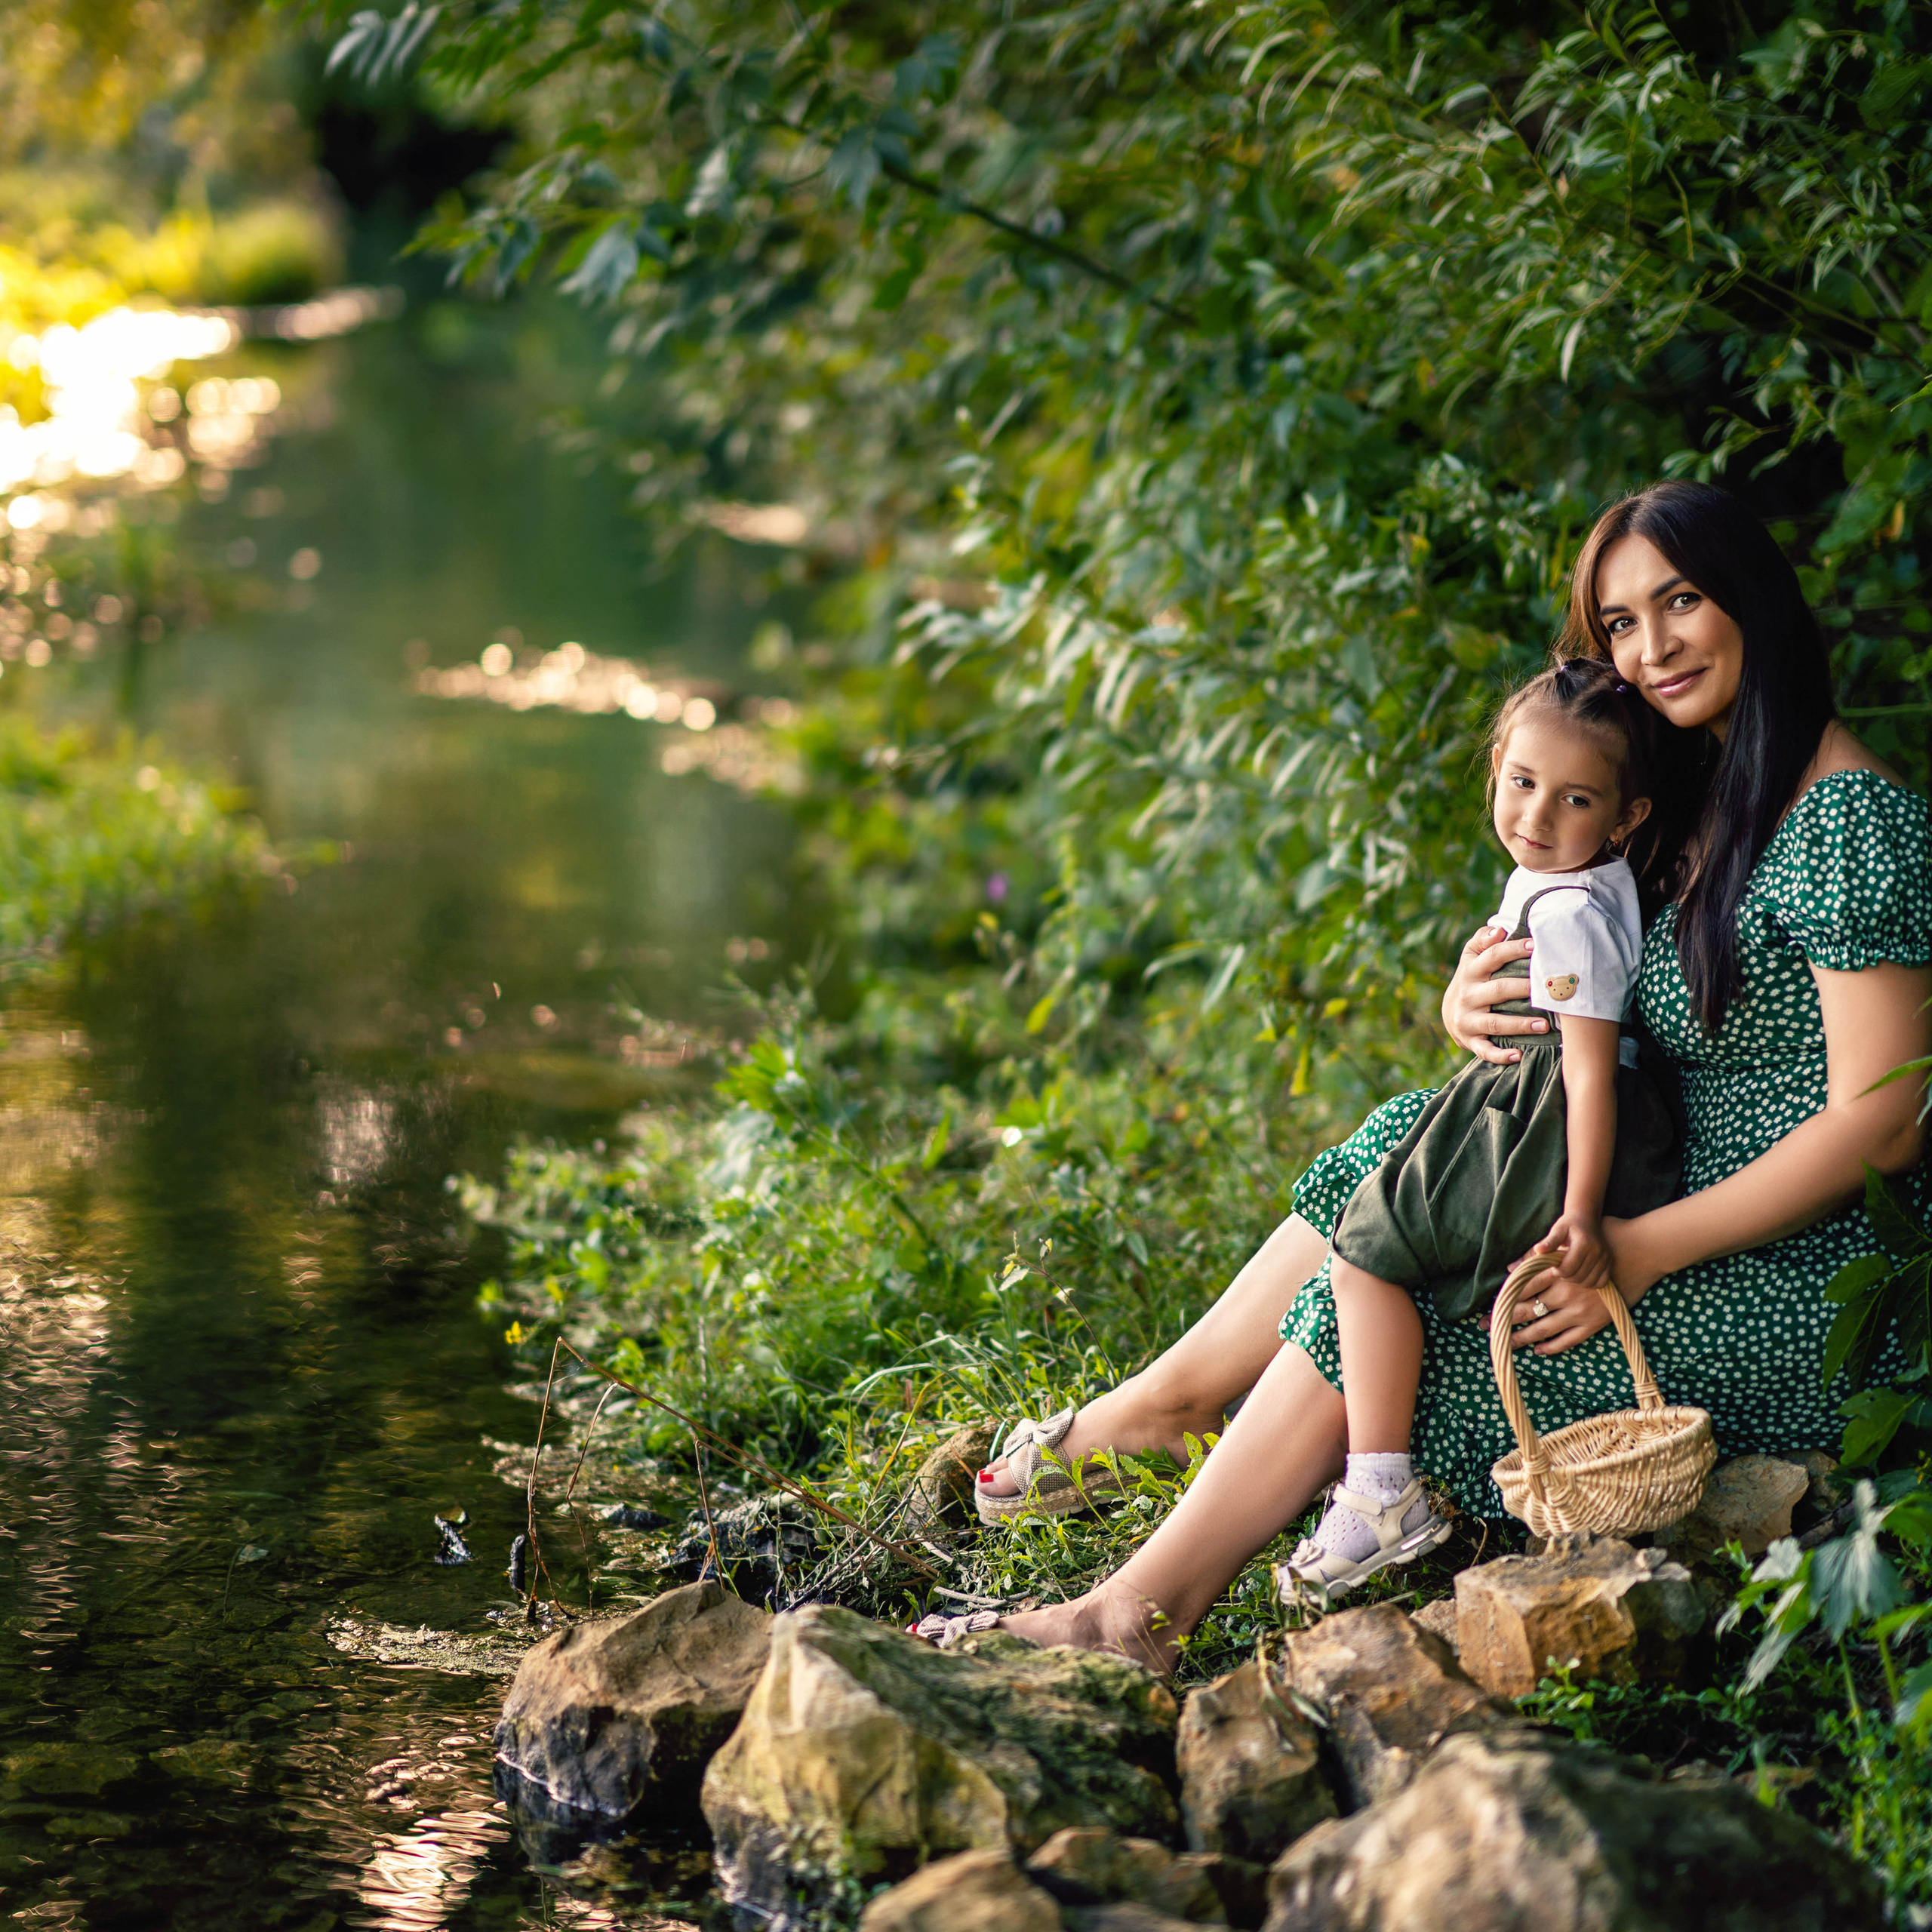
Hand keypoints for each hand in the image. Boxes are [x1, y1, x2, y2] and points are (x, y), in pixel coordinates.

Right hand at [1441, 922, 1549, 1065]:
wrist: (1451, 1012)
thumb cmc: (1474, 978)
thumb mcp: (1472, 956)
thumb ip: (1484, 940)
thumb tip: (1500, 930)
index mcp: (1471, 970)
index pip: (1493, 956)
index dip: (1515, 950)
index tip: (1537, 946)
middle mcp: (1467, 995)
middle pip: (1497, 990)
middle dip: (1522, 989)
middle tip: (1549, 990)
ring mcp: (1468, 1020)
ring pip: (1495, 1023)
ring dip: (1520, 1025)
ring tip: (1545, 1025)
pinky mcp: (1470, 1040)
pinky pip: (1485, 1050)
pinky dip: (1500, 1055)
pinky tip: (1518, 1056)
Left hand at [1497, 1215, 1663, 1355]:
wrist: (1640, 1253)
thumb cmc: (1602, 1241)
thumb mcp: (1568, 1239)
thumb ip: (1538, 1253)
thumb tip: (1511, 1265)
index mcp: (1556, 1272)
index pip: (1522, 1289)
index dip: (1503, 1299)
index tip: (1489, 1308)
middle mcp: (1565, 1293)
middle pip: (1527, 1310)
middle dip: (1504, 1320)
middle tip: (1485, 1327)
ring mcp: (1580, 1311)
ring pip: (1544, 1329)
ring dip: (1523, 1337)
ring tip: (1508, 1343)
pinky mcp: (1595, 1323)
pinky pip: (1568, 1340)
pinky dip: (1551, 1347)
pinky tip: (1538, 1349)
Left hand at [1538, 1211, 1610, 1290]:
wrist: (1586, 1219)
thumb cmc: (1569, 1225)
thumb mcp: (1557, 1230)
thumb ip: (1549, 1242)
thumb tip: (1538, 1250)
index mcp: (1584, 1243)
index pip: (1568, 1268)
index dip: (1557, 1271)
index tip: (1553, 1265)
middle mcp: (1598, 1252)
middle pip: (1578, 1277)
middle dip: (1565, 1276)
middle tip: (1560, 1269)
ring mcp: (1605, 1258)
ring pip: (1588, 1282)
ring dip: (1576, 1281)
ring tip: (1569, 1271)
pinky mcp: (1609, 1263)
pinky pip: (1600, 1282)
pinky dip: (1589, 1283)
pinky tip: (1581, 1275)